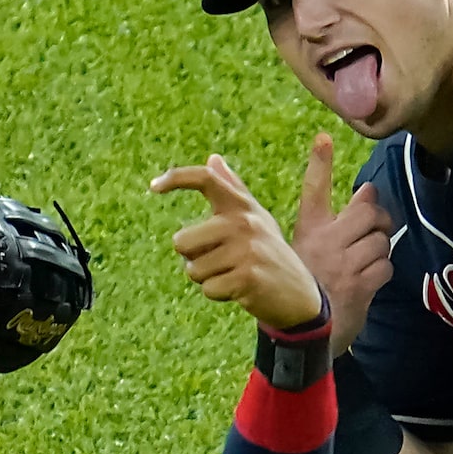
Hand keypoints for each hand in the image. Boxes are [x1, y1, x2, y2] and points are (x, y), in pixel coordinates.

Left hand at [149, 154, 324, 329]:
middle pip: (182, 241)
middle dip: (192, 259)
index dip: (176, 178)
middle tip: (221, 262)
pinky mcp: (247, 277)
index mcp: (242, 205)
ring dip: (207, 279)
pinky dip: (218, 294)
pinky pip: (208, 289)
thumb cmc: (269, 252)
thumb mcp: (255, 217)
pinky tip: (239, 290)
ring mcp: (247, 250)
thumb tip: (213, 158)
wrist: (299, 294)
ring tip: (233, 274)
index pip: (205, 179)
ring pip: (193, 269)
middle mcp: (244, 222)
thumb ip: (232, 188)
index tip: (154, 187)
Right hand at [287, 133, 392, 349]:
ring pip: (381, 240)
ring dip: (381, 248)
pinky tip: (369, 279)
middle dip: (379, 217)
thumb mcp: (289, 254)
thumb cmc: (296, 291)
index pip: (313, 190)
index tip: (324, 138)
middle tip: (377, 227)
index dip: (319, 163)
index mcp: (306, 233)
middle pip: (368, 211)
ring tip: (367, 259)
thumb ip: (304, 224)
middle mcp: (325, 243)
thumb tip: (254, 192)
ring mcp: (344, 264)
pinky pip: (386, 265)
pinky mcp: (360, 286)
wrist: (301, 335)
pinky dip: (382, 271)